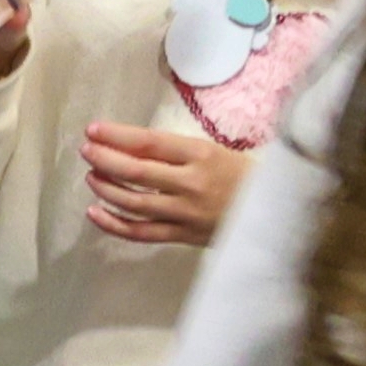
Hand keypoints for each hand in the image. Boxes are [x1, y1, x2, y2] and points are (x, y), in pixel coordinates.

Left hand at [81, 123, 250, 245]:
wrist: (278, 213)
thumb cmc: (240, 174)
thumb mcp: (212, 151)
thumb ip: (173, 150)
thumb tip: (126, 144)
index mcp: (201, 155)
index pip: (148, 143)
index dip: (116, 136)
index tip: (93, 129)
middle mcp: (192, 184)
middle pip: (136, 172)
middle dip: (105, 160)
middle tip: (87, 151)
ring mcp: (187, 213)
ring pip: (135, 203)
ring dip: (106, 188)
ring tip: (90, 176)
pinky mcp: (185, 236)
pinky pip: (142, 233)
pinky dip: (114, 224)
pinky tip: (94, 212)